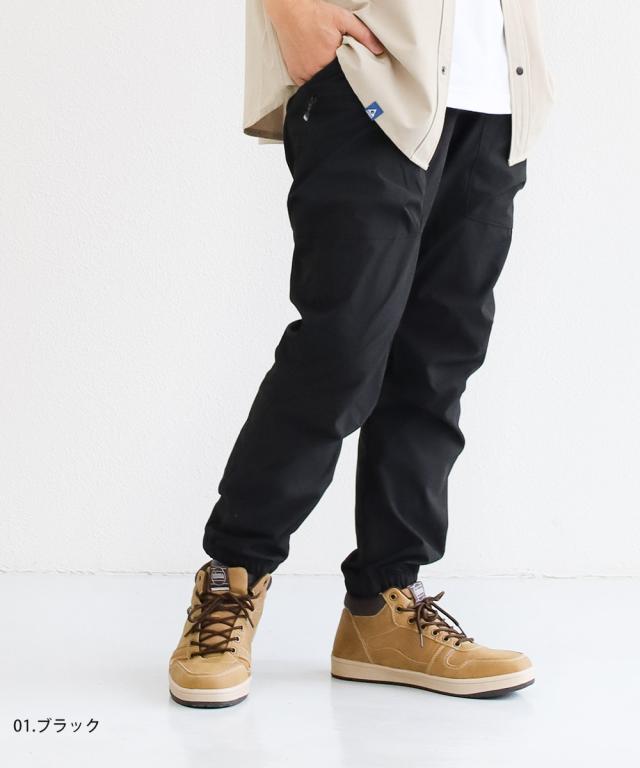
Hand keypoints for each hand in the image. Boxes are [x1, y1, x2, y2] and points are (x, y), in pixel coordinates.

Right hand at [264, 0, 383, 85]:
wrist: (290, 12)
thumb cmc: (316, 15)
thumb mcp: (343, 19)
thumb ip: (362, 34)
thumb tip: (378, 50)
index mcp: (330, 60)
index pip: (346, 77)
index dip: (351, 75)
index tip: (354, 72)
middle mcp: (315, 71)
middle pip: (332, 83)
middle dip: (338, 78)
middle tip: (340, 69)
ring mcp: (304, 75)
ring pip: (320, 86)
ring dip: (325, 80)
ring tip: (327, 67)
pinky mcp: (295, 75)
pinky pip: (307, 85)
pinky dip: (313, 80)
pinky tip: (316, 70)